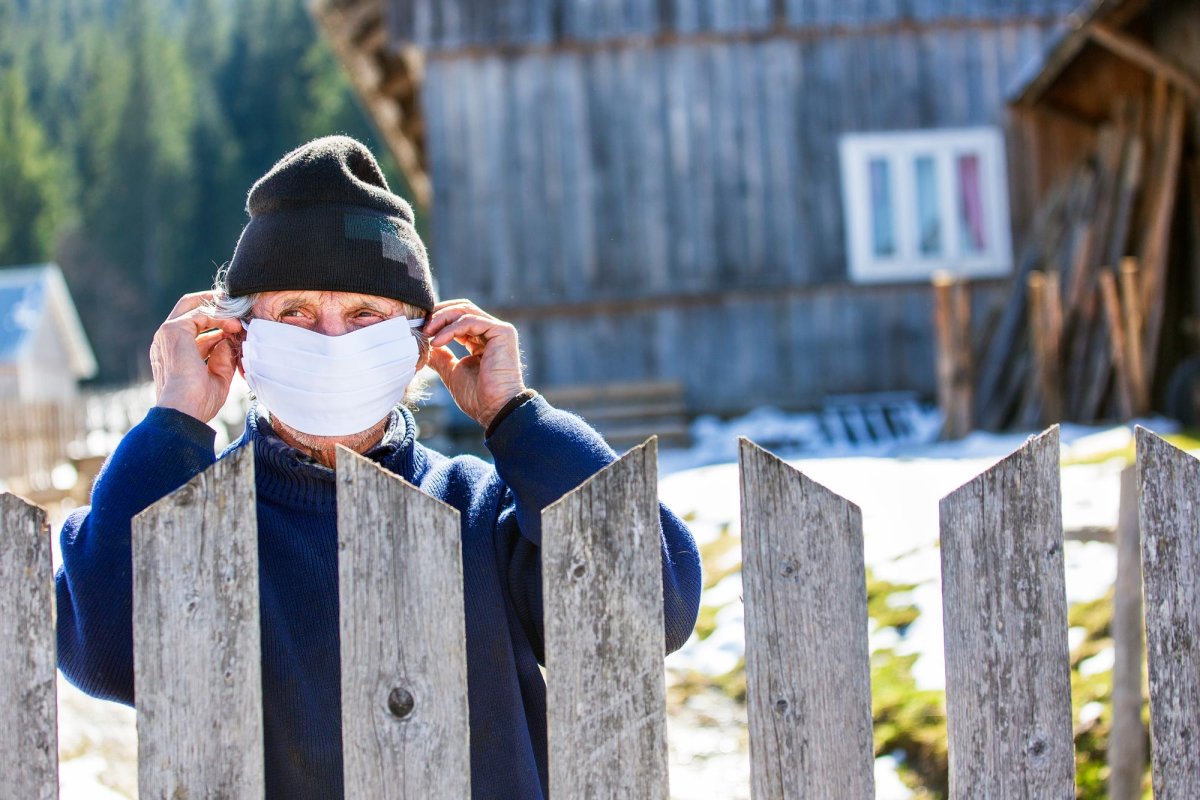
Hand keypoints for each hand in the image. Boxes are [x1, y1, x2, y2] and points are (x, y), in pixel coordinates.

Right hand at [150, 291, 245, 422]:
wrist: (184, 409)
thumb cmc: (199, 402)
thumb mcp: (218, 376)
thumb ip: (222, 356)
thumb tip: (228, 340)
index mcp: (174, 352)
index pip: (194, 328)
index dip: (217, 324)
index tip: (238, 326)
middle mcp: (167, 340)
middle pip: (188, 308)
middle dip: (213, 304)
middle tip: (236, 306)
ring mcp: (167, 333)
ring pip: (194, 307)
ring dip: (220, 311)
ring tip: (241, 320)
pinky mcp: (173, 330)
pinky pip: (200, 314)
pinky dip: (220, 317)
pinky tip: (234, 326)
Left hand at [423, 299, 526, 427]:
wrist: (495, 409)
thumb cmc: (477, 397)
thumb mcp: (452, 372)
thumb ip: (441, 357)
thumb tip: (425, 347)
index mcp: (481, 341)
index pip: (459, 318)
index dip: (438, 319)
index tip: (419, 329)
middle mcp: (491, 333)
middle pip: (462, 309)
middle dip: (439, 314)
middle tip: (422, 326)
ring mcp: (498, 331)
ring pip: (465, 311)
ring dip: (442, 319)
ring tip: (427, 333)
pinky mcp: (502, 332)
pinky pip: (471, 320)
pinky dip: (451, 328)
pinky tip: (438, 341)